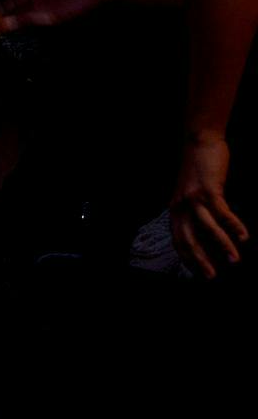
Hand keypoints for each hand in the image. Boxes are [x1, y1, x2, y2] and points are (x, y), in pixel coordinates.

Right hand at [0, 0, 112, 33]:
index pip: (17, 2)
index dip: (4, 8)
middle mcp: (42, 4)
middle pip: (16, 14)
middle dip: (1, 21)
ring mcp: (49, 11)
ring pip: (23, 20)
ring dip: (8, 25)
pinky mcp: (57, 16)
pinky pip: (35, 20)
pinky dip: (22, 22)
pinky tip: (11, 24)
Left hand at [170, 137, 247, 279]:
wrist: (199, 142)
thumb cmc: (199, 169)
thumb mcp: (192, 194)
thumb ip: (195, 212)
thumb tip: (207, 231)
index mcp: (174, 210)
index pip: (178, 241)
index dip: (187, 258)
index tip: (198, 273)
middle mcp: (180, 207)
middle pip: (188, 240)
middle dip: (201, 261)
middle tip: (212, 277)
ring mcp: (194, 198)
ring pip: (207, 229)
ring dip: (222, 246)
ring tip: (235, 260)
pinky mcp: (209, 189)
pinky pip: (222, 213)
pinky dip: (233, 226)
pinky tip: (244, 236)